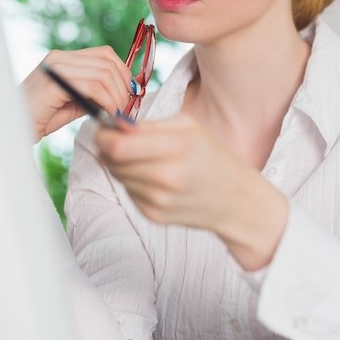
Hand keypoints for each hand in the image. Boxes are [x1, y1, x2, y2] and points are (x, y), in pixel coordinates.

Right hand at [21, 46, 133, 141]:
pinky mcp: (55, 83)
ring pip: (104, 74)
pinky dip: (108, 102)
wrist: (13, 129)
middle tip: (126, 109)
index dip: (123, 72)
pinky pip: (93, 87)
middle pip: (108, 62)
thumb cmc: (41, 119)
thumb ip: (93, 94)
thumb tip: (123, 95)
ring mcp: (56, 68)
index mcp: (64, 58)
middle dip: (124, 87)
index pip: (105, 54)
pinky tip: (108, 115)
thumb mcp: (73, 102)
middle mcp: (60, 58)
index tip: (130, 94)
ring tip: (117, 115)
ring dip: (117, 97)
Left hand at [95, 113, 288, 270]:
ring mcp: (158, 199)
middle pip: (112, 161)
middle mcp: (166, 176)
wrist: (236, 201)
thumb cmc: (214, 157)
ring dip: (122, 165)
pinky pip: (128, 192)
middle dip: (109, 149)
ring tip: (145, 159)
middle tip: (119, 141)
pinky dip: (135, 182)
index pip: (117, 146)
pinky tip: (156, 179)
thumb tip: (114, 124)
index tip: (103, 130)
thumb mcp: (190, 127)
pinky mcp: (154, 215)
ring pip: (117, 176)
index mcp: (177, 147)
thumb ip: (150, 125)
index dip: (102, 136)